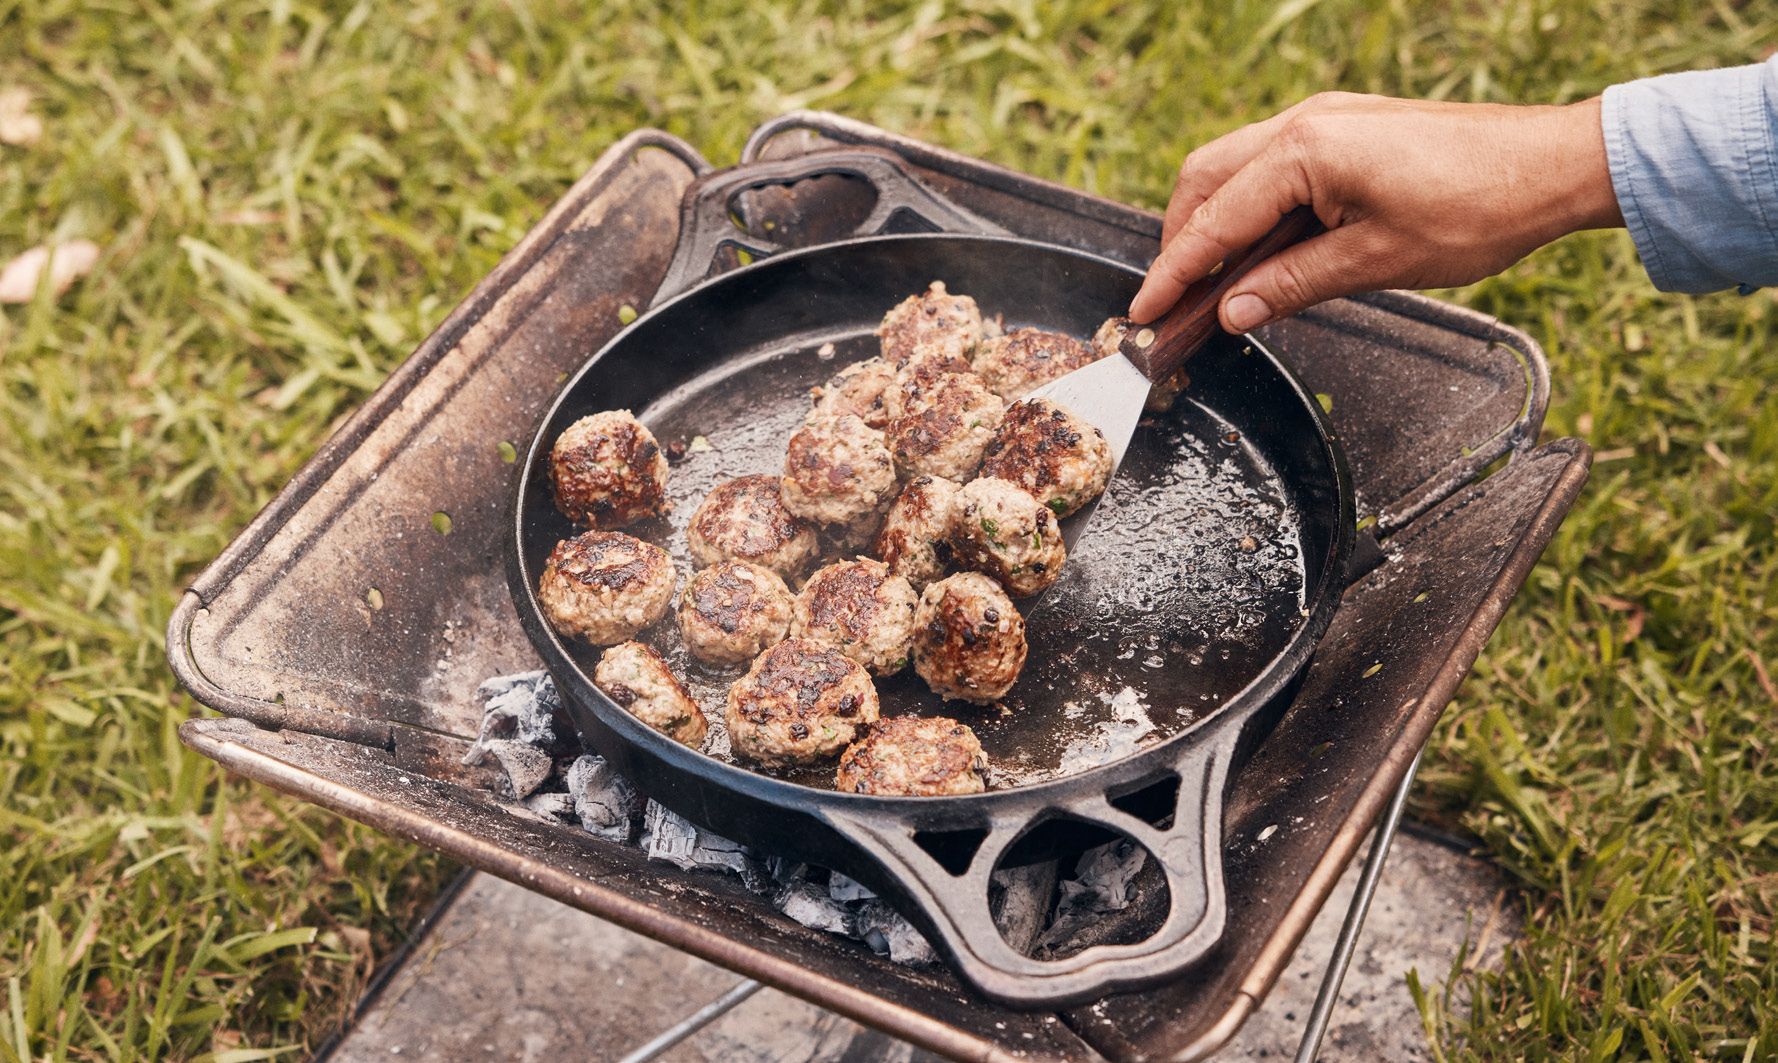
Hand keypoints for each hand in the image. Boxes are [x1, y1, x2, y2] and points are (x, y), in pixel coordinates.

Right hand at [1127, 92, 1623, 328]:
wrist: (1551, 165)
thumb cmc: (1478, 208)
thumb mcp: (1376, 263)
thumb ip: (1293, 286)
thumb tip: (1233, 312)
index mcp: (1306, 149)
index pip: (1216, 220)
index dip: (1176, 272)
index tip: (1147, 312)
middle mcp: (1305, 121)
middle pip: (1205, 179)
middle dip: (1181, 240)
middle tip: (1176, 300)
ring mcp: (1324, 119)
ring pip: (1233, 167)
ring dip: (1213, 222)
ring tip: (1214, 282)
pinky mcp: (1344, 128)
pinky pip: (1270, 164)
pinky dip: (1249, 206)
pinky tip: (1260, 249)